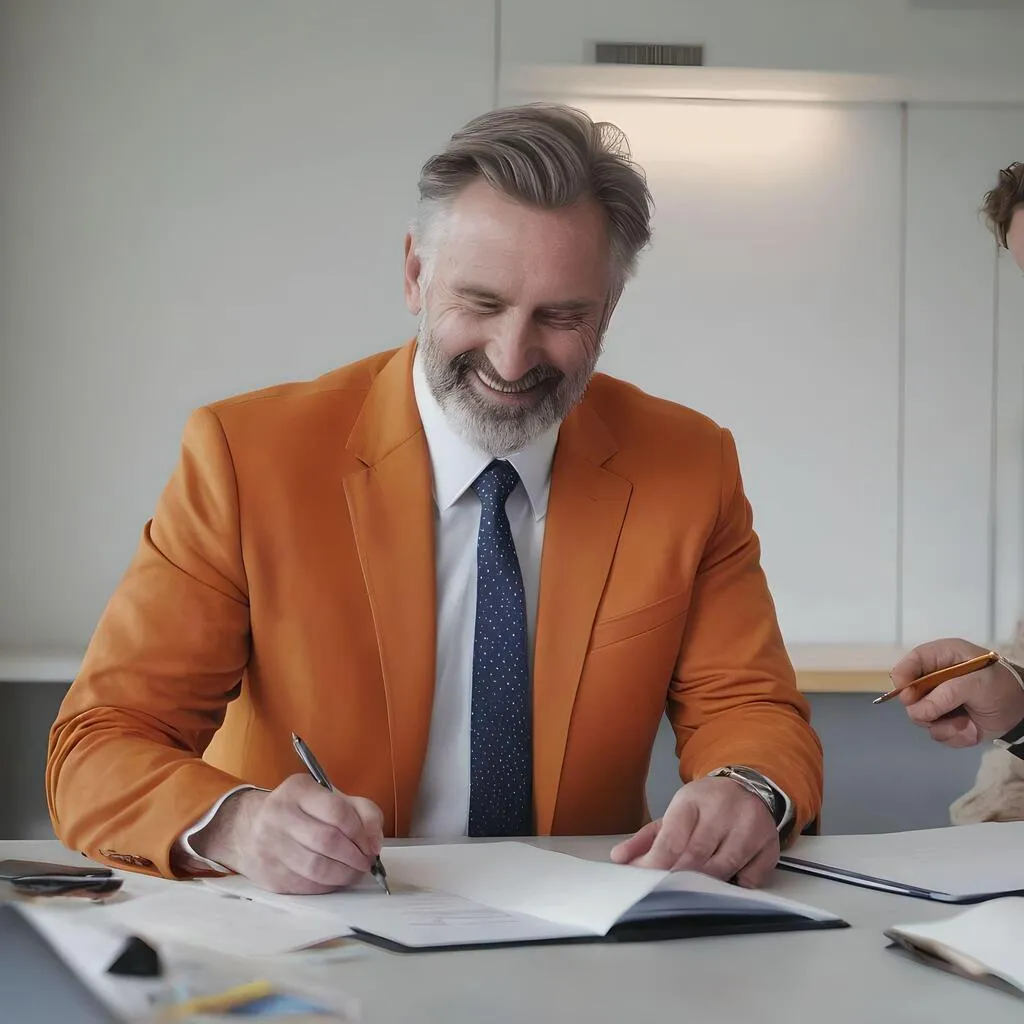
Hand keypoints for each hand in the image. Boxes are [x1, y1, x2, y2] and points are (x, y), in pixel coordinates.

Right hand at [189, 774, 383, 893]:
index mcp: (298, 790)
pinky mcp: (269, 875)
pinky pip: (306, 886)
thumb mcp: (331, 798)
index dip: (361, 832)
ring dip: (345, 875)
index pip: (337, 812)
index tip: (371, 844)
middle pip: (328, 842)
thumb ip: (363, 812)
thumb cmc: (301, 810)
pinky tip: (335, 880)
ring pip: (317, 869)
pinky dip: (328, 886)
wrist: (248, 827)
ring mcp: (270, 846)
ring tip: (355, 873)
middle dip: (355, 857)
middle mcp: (279, 815)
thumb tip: (375, 843)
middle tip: (366, 862)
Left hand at [609, 777, 779, 887]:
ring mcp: (750, 827)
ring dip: (706, 885)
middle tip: (664, 894)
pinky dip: (738, 886)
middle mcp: (723, 811)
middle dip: (678, 878)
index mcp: (692, 801)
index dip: (658, 863)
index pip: (673, 837)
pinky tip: (728, 885)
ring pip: (724, 867)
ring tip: (691, 895)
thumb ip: (646, 839)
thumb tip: (619, 859)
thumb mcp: (674, 814)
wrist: (748, 785)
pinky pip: (752, 877)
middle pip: (697, 855)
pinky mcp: (770, 845)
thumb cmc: (705, 806)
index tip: (646, 881)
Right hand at [893, 638, 1023, 744]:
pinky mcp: (945, 720)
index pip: (910, 662)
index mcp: (942, 657)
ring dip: (944, 725)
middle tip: (941, 714)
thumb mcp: (976, 684)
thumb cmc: (1002, 687)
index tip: (908, 697)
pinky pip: (936, 732)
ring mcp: (939, 700)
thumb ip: (944, 694)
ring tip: (966, 722)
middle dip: (926, 709)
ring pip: (921, 717)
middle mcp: (935, 678)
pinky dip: (953, 735)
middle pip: (909, 694)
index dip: (903, 678)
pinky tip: (970, 729)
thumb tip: (916, 710)